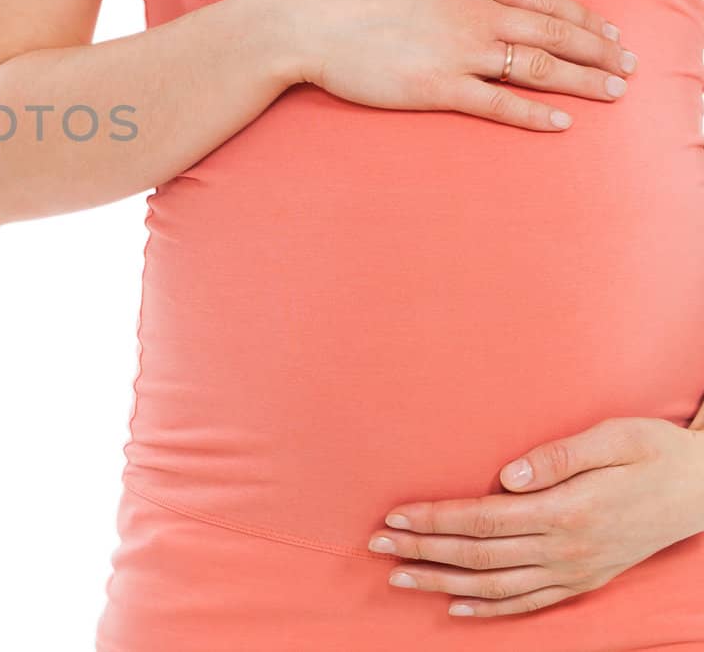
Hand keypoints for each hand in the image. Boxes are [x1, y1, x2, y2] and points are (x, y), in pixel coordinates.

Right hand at [280, 0, 638, 131]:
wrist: (306, 20)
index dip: (584, 18)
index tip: (609, 34)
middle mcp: (475, 11)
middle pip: (555, 32)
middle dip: (600, 51)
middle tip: (629, 67)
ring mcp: (459, 50)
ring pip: (538, 66)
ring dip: (584, 80)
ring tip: (612, 92)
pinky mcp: (437, 87)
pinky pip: (499, 103)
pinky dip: (535, 113)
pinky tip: (562, 121)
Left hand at [367, 417, 703, 617]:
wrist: (703, 490)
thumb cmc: (655, 453)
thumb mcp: (615, 437)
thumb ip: (559, 455)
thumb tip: (507, 474)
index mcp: (568, 510)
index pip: (483, 519)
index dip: (435, 519)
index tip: (394, 517)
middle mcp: (567, 549)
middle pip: (479, 556)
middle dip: (422, 551)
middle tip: (376, 546)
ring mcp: (575, 571)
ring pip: (496, 586)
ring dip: (442, 583)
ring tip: (399, 578)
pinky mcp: (584, 581)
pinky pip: (529, 603)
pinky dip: (489, 610)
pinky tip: (455, 608)